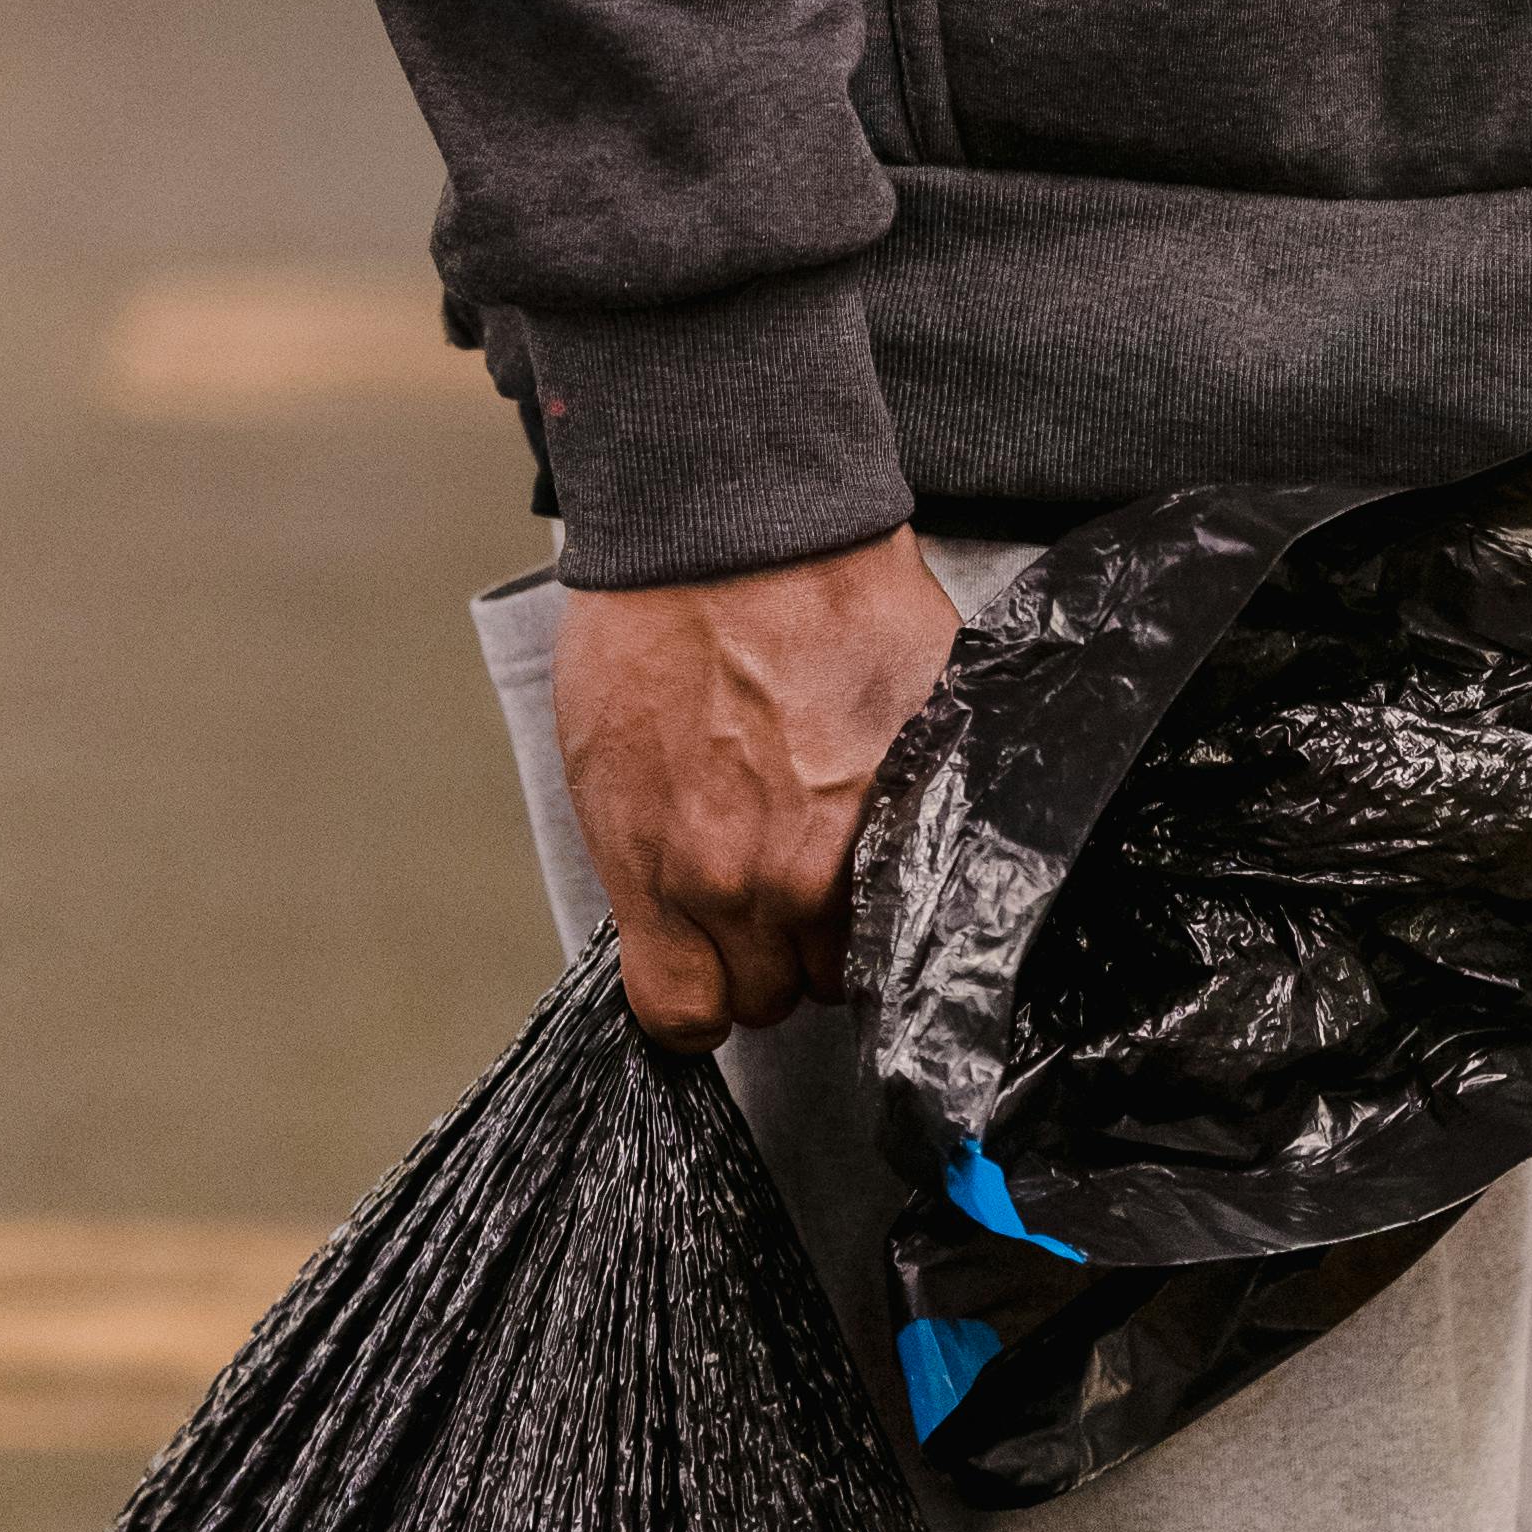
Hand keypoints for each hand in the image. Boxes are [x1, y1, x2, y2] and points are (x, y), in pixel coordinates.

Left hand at [553, 528, 964, 1050]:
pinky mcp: (929, 781)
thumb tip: (681, 928)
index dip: (698, 986)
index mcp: (677, 877)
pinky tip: (875, 799)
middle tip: (765, 872)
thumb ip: (648, 871)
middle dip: (768, 945)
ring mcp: (863, 834)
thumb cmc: (653, 622)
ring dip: (842, 912)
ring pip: (859, 950)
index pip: (691, 1015)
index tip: (704, 959)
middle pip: (781, 991)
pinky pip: (923, 869)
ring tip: (825, 833)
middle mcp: (774, 879)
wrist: (735, 515)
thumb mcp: (603, 768)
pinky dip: (903, 846)